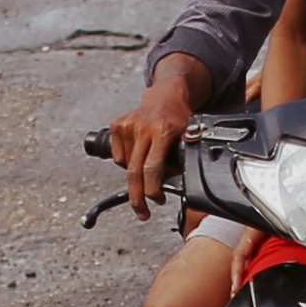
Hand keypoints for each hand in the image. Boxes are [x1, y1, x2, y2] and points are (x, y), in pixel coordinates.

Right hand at [110, 71, 203, 217]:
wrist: (166, 94)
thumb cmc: (178, 117)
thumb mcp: (188, 136)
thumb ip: (182, 158)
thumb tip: (176, 184)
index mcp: (163, 131)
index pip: (153, 168)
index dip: (153, 190)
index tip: (157, 201)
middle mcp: (143, 127)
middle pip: (135, 172)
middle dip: (138, 198)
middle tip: (143, 212)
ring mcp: (128, 125)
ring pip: (126, 166)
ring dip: (136, 176)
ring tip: (148, 170)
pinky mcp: (117, 124)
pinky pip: (118, 156)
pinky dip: (127, 162)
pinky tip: (138, 155)